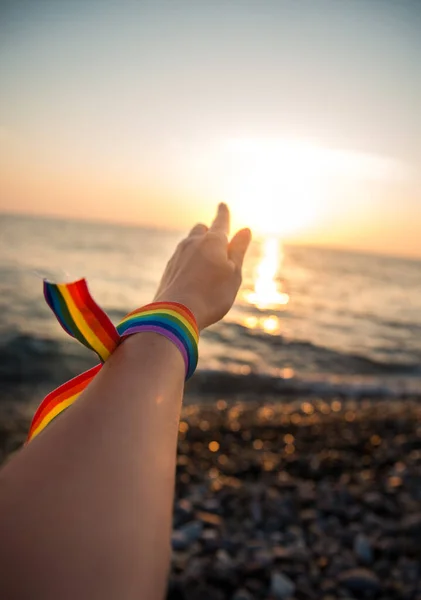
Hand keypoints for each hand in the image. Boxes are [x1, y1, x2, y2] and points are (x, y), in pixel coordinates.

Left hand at [154, 203, 250, 330]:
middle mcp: (192, 243)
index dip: (223, 213)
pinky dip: (188, 261)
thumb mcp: (234, 273)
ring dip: (197, 246)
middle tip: (216, 239)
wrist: (175, 314)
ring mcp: (177, 255)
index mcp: (213, 242)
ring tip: (205, 260)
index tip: (222, 205)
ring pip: (188, 242)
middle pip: (201, 229)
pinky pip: (180, 258)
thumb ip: (239, 250)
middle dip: (208, 231)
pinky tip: (191, 275)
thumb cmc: (212, 295)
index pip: (220, 221)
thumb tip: (245, 230)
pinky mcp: (168, 269)